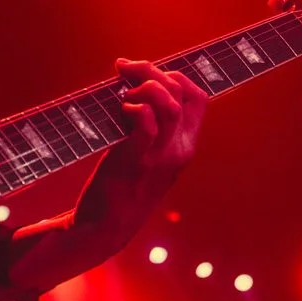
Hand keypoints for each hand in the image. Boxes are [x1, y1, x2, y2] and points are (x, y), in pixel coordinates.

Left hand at [3, 59, 206, 292]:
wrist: (102, 230)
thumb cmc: (119, 188)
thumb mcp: (146, 157)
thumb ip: (151, 128)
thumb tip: (133, 88)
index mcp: (185, 147)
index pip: (199, 97)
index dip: (176, 75)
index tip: (147, 72)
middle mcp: (179, 150)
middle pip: (183, 93)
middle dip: (153, 71)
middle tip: (124, 70)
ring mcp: (160, 157)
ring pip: (168, 104)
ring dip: (143, 85)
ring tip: (120, 90)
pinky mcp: (135, 162)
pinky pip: (145, 122)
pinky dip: (132, 107)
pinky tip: (117, 108)